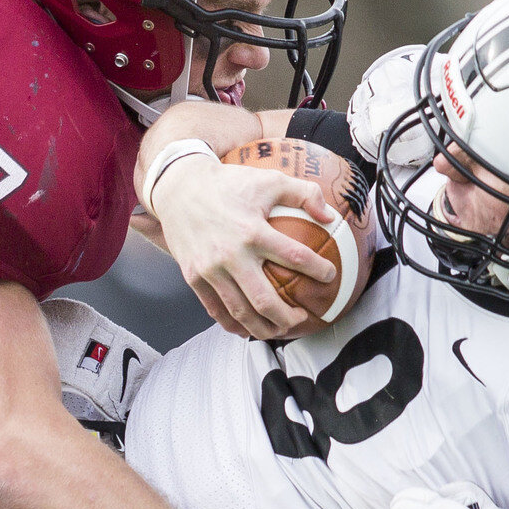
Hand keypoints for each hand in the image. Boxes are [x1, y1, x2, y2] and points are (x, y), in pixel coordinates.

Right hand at [151, 154, 333, 340]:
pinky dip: (234, 325)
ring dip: (264, 328)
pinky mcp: (193, 277)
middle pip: (266, 300)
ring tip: (279, 329)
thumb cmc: (228, 183)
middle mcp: (231, 255)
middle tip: (302, 316)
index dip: (318, 270)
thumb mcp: (269, 180)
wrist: (179, 187)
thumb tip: (330, 216)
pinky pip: (216, 310)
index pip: (295, 256)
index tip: (330, 276)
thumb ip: (304, 193)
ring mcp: (210, 269)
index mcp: (252, 231)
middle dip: (289, 317)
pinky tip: (248, 328)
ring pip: (241, 312)